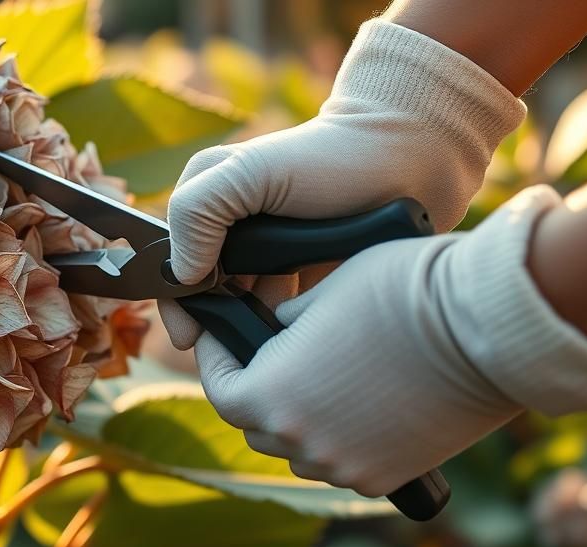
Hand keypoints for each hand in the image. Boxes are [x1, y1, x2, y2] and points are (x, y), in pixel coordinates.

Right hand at [161, 18, 524, 348]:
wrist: (414, 164)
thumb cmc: (333, 159)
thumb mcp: (252, 172)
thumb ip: (200, 211)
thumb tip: (182, 276)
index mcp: (211, 200)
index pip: (172, 262)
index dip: (177, 303)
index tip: (192, 337)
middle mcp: (235, 229)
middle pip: (206, 293)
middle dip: (218, 323)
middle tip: (236, 348)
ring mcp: (271, 256)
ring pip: (244, 311)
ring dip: (253, 330)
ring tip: (275, 343)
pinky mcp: (306, 278)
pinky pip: (283, 318)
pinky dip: (286, 331)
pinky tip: (302, 337)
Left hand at [195, 187, 586, 496]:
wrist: (489, 327)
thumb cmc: (404, 291)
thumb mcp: (326, 290)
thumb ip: (288, 320)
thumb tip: (279, 330)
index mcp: (269, 395)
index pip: (220, 389)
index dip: (218, 360)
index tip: (227, 338)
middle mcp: (299, 443)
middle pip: (256, 426)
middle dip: (259, 390)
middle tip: (273, 356)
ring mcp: (344, 466)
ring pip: (301, 450)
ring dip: (302, 420)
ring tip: (325, 380)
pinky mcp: (386, 477)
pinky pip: (345, 463)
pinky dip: (343, 439)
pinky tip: (364, 405)